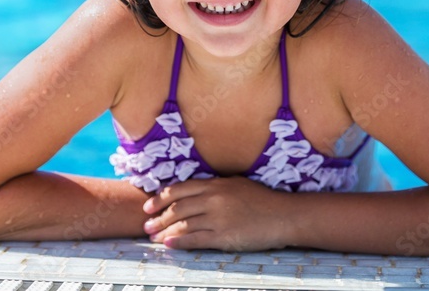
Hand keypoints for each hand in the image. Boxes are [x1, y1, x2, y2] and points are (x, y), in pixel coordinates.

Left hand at [142, 177, 292, 250]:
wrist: (283, 215)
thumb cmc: (262, 200)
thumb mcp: (237, 185)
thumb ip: (216, 187)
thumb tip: (197, 191)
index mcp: (216, 184)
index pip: (181, 189)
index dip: (161, 197)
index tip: (148, 205)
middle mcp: (214, 199)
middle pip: (177, 207)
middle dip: (158, 216)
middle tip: (145, 224)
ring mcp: (218, 218)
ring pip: (183, 224)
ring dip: (164, 230)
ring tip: (152, 237)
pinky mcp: (224, 236)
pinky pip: (196, 240)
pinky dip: (179, 242)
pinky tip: (168, 244)